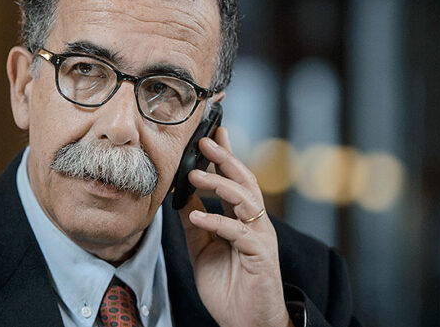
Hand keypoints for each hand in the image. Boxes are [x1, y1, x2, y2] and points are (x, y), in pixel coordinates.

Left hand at [178, 127, 292, 326]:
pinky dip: (217, 221)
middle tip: (205, 140)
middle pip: (244, 180)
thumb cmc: (228, 286)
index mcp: (242, 218)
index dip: (225, 155)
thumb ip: (195, 223)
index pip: (234, 180)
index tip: (212, 132)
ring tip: (194, 175)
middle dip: (225, 157)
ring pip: (245, 199)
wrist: (245, 322)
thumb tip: (179, 197)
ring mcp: (260, 237)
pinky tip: (197, 215)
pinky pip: (239, 232)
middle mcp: (254, 222)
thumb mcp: (203, 249)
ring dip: (219, 184)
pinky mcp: (260, 255)